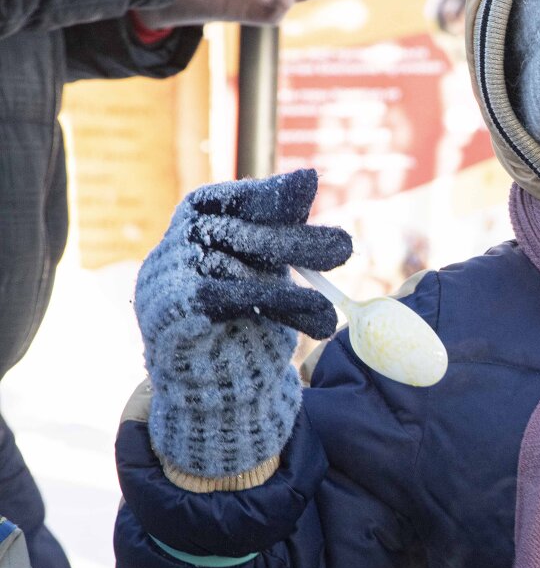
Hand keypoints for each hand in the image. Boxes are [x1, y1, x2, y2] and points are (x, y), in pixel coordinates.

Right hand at [134, 169, 351, 478]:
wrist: (214, 389)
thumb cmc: (245, 318)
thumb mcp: (269, 269)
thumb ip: (285, 232)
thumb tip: (308, 178)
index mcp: (197, 228)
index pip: (231, 199)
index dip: (269, 194)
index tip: (307, 187)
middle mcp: (175, 248)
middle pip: (235, 232)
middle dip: (292, 241)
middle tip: (344, 248)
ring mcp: (167, 281)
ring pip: (236, 273)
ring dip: (292, 288)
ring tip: (331, 306)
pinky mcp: (171, 317)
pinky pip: (229, 303)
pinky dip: (278, 307)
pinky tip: (317, 319)